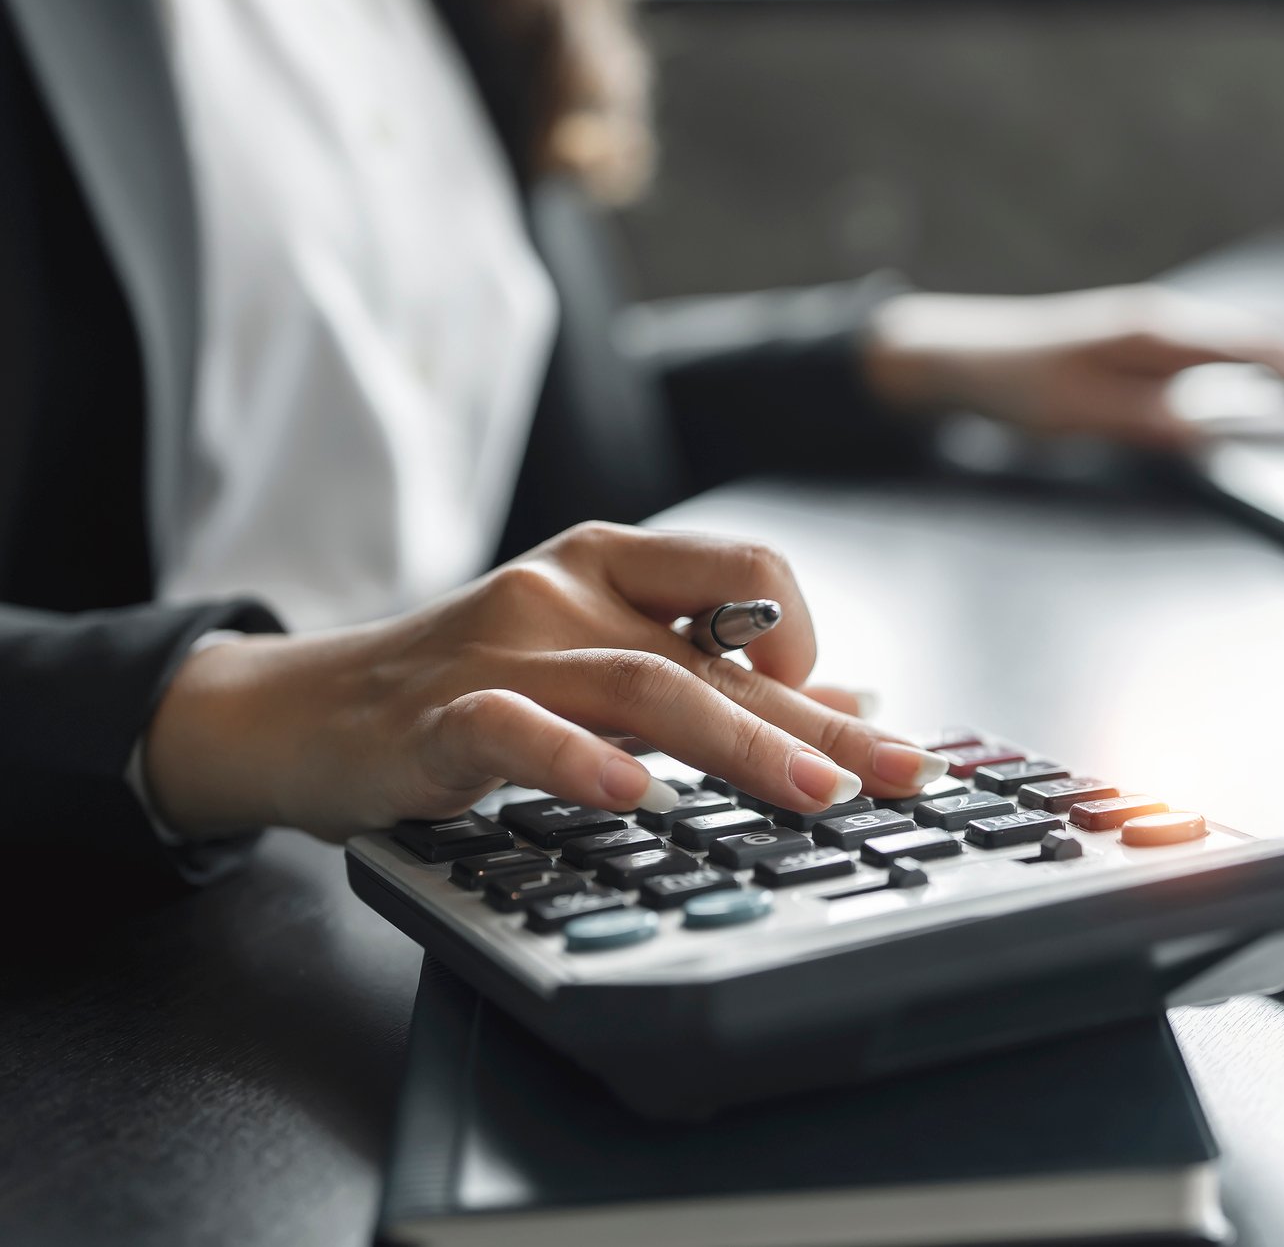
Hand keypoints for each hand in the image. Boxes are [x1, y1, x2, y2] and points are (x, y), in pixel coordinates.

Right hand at [142, 523, 950, 841]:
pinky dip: (575, 762)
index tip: (840, 704)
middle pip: (714, 652)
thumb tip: (849, 703)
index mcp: (610, 566)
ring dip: (737, 745)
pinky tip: (631, 796)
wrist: (304, 712)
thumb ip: (715, 675)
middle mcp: (564, 593)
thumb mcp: (599, 662)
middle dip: (818, 721)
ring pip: (639, 686)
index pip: (744, 572)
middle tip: (900, 773)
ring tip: (810, 795)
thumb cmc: (469, 688)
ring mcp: (500, 653)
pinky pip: (514, 732)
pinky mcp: (437, 718)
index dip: (808, 631)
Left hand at [862, 284, 1283, 448]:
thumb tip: (1224, 435)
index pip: (1261, 348)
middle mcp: (1169, 321)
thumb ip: (1159, 424)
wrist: (967, 356)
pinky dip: (1264, 373)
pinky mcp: (1150, 346)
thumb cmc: (1022, 383)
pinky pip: (1224, 354)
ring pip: (1249, 342)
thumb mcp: (1089, 416)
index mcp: (1161, 331)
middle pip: (1268, 337)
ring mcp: (1162, 330)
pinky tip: (1278, 397)